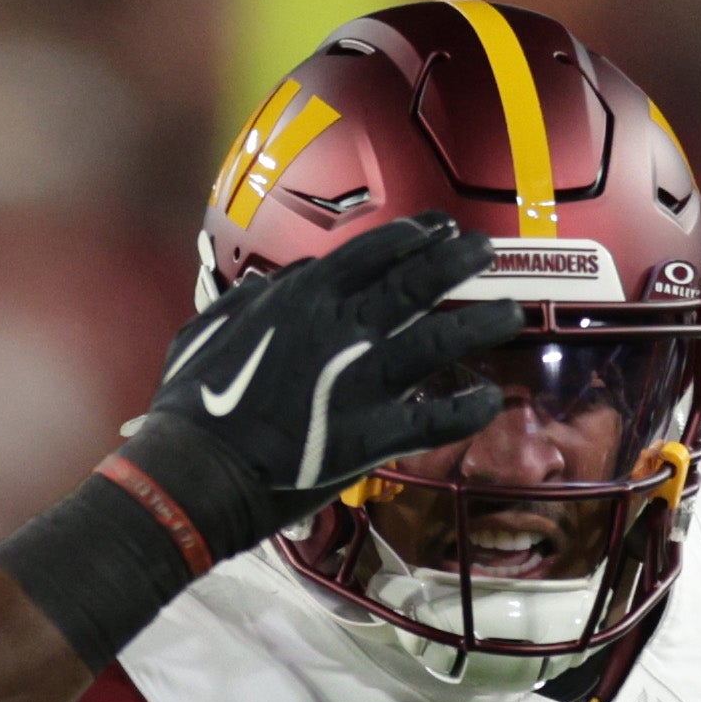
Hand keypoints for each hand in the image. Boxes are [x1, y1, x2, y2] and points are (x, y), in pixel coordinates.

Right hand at [114, 217, 519, 563]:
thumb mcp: (208, 329)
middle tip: (486, 250)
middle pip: (415, 280)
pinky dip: (467, 408)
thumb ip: (252, 301)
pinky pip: (434, 419)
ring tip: (509, 314)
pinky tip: (491, 401)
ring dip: (480, 324)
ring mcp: (359, 381)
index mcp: (301, 297)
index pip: (374, 251)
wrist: (193, 472)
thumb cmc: (191, 405)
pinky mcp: (370, 436)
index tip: (439, 229)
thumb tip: (280, 282)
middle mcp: (339, 328)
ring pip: (437, 339)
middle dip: (457, 260)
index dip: (414, 236)